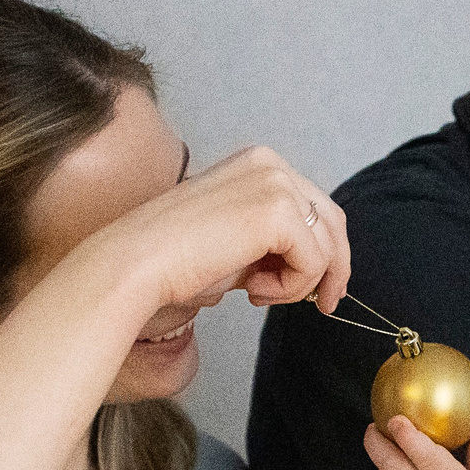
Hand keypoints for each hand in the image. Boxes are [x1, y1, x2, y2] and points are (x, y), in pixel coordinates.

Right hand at [82, 143, 351, 317]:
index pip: (315, 206)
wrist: (137, 266)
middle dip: (332, 269)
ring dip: (298, 284)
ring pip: (326, 246)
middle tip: (323, 305)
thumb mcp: (238, 245)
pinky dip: (289, 287)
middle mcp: (270, 164)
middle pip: (331, 221)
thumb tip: (314, 270)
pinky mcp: (277, 211)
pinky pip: (313, 262)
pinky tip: (251, 291)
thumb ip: (274, 246)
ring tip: (256, 295)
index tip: (321, 288)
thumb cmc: (176, 261)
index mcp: (258, 164)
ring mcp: (275, 182)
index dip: (325, 251)